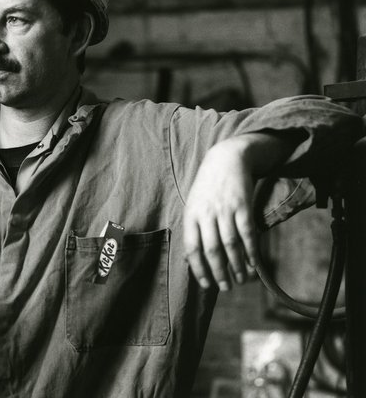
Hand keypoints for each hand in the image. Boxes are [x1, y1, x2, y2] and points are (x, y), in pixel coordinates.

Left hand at [183, 136, 258, 291]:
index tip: (207, 285)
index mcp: (190, 215)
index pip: (192, 248)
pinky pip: (247, 234)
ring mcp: (225, 209)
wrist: (225, 159)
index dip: (199, 269)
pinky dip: (251, 251)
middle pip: (212, 250)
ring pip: (231, 245)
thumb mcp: (193, 205)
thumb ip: (194, 229)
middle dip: (219, 272)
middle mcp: (206, 214)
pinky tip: (254, 264)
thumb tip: (194, 260)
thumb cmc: (207, 188)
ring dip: (237, 266)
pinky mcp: (242, 206)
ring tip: (241, 280)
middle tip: (226, 287)